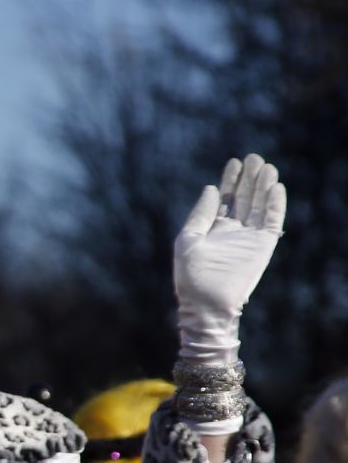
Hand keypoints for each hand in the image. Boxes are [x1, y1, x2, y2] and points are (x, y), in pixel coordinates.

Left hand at [173, 154, 285, 360]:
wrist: (206, 305)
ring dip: (263, 187)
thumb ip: (200, 214)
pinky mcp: (263, 246)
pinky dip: (274, 205)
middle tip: (254, 158)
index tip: (234, 162)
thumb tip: (210, 188)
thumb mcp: (188, 240)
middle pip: (244, 198)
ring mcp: (249, 238)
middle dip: (249, 178)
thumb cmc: (191, 277)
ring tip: (266, 167)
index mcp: (213, 228)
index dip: (230, 180)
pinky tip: (275, 188)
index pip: (225, 199)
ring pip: (259, 206)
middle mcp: (233, 231)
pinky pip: (272, 221)